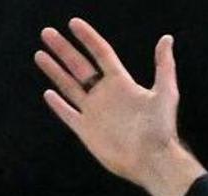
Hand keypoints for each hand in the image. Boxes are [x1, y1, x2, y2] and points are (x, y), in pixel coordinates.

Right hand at [35, 18, 203, 195]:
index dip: (88, 38)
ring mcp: (95, 113)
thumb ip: (164, 65)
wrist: (152, 160)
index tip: (73, 23)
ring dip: (55, 71)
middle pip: (80, 67)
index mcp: (122, 84)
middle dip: (64, 50)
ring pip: (69, 87)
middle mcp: (106, 96)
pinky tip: (48, 93)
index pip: (101, 54)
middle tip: (47, 33)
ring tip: (40, 54)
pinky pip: (68, 114)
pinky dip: (58, 104)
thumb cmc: (161, 128)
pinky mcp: (86, 130)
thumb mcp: (165, 93)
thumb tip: (167, 38)